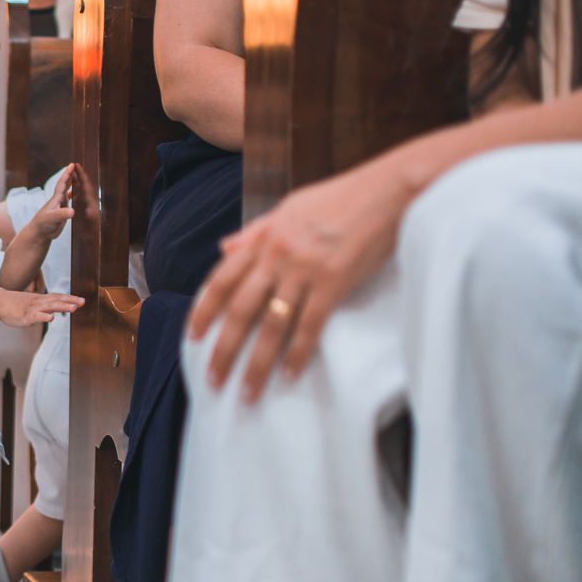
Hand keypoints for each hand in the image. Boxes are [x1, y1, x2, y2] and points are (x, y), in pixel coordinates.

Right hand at [0, 290, 83, 327]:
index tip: (82, 300)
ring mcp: (32, 309)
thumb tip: (55, 310)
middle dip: (70, 301)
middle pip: (56, 300)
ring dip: (61, 307)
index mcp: (41, 299)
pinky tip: (51, 318)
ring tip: (73, 308)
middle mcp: (39, 302)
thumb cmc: (16, 304)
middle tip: (82, 302)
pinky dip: (43, 317)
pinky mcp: (25, 316)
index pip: (58, 297)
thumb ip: (44, 305)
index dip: (70, 298)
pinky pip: (35, 317)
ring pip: (49, 307)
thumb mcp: (33, 303)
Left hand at [27, 164, 74, 240]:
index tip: (72, 164)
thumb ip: (62, 214)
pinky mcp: (63, 211)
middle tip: (77, 166)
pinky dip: (73, 194)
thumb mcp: (53, 218)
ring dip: (72, 183)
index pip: (62, 183)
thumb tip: (72, 211)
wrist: (40, 232)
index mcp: (57, 198)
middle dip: (71, 175)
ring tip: (78, 176)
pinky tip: (75, 193)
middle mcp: (59, 200)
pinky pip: (69, 200)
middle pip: (65, 184)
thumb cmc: (44, 224)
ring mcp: (61, 205)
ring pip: (67, 191)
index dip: (67, 174)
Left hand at [187, 157, 415, 400]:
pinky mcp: (334, 282)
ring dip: (257, 363)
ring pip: (271, 325)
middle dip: (224, 348)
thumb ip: (255, 231)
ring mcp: (305, 269)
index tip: (192, 336)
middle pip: (241, 309)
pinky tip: (289, 375)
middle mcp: (278, 254)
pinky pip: (309, 326)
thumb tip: (224, 247)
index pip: (223, 278)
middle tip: (212, 378)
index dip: (204, 310)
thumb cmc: (341, 198)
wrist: (389, 190)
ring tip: (248, 391)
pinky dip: (298, 354)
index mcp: (265, 237)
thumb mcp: (290, 207)